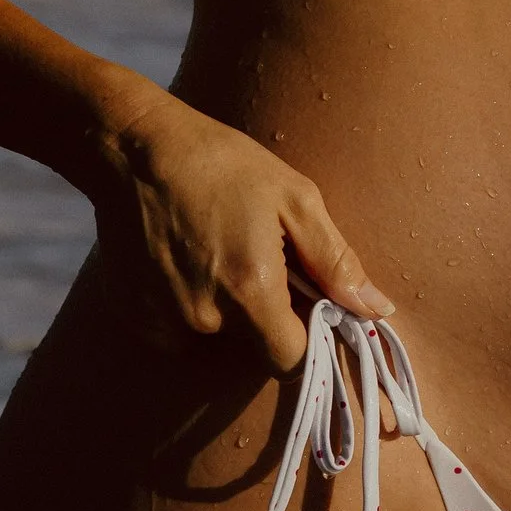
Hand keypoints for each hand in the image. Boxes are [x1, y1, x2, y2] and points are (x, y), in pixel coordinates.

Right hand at [88, 89, 391, 373]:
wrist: (133, 148)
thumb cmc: (222, 164)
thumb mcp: (295, 199)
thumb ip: (336, 262)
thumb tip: (377, 309)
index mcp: (249, 291)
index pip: (291, 362)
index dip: (307, 342)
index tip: (307, 312)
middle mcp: (203, 317)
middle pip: (253, 347)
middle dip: (264, 316)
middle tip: (256, 260)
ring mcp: (161, 320)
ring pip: (214, 337)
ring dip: (223, 309)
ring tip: (215, 252)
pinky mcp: (133, 316)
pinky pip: (175, 329)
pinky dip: (185, 305)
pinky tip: (184, 259)